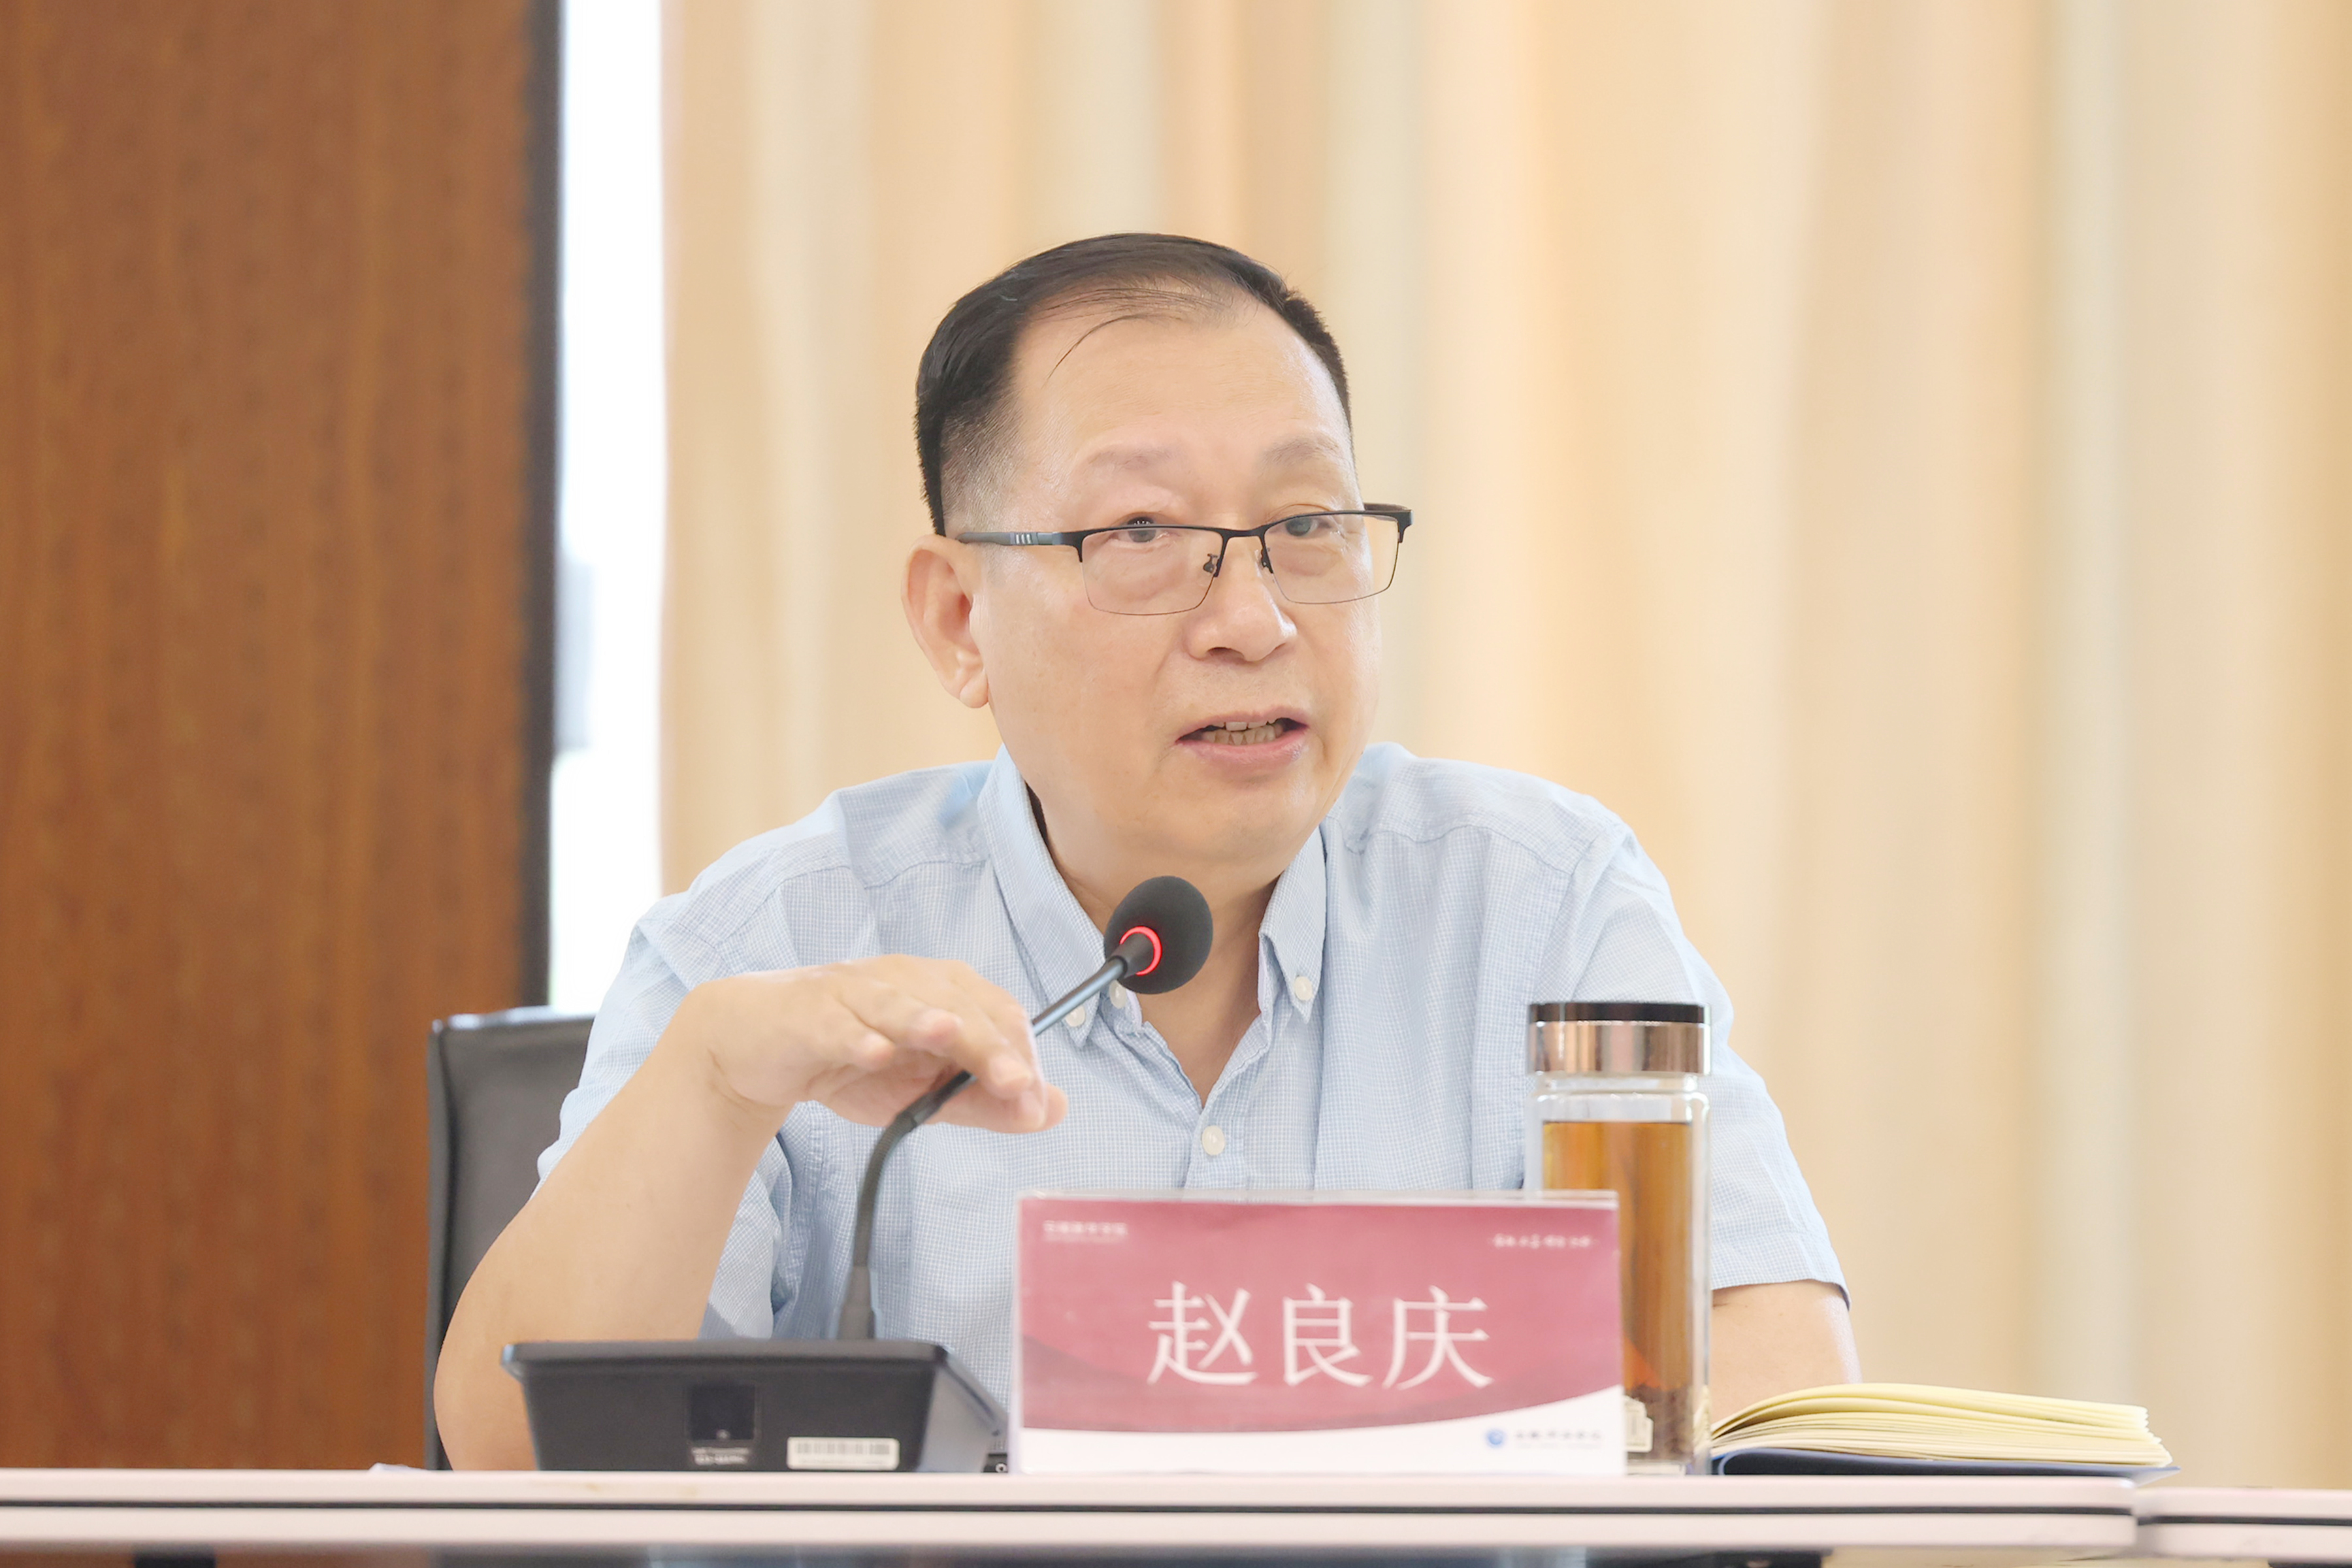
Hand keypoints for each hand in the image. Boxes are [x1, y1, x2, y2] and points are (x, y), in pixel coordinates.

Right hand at [671, 957, 1067, 1135]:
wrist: (760, 1050)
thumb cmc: (850, 1063)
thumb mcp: (923, 1093)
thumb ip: (986, 1102)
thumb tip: (1052, 1108)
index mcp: (941, 992)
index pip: (995, 1011)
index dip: (1019, 1052)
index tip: (1034, 1098)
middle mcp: (904, 981)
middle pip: (955, 1004)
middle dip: (987, 1044)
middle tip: (1014, 1082)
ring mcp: (854, 992)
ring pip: (898, 1001)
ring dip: (926, 1019)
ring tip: (951, 1036)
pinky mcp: (808, 1012)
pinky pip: (836, 1021)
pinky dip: (856, 1034)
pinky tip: (875, 1051)